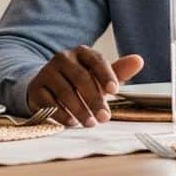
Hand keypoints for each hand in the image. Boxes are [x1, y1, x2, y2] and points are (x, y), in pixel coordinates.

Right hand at [27, 47, 144, 126]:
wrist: (47, 86)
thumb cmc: (79, 81)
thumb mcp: (99, 76)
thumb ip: (118, 70)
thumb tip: (139, 60)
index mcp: (81, 52)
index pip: (96, 60)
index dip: (105, 75)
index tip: (115, 91)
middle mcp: (63, 58)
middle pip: (81, 78)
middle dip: (94, 100)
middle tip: (105, 117)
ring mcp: (47, 72)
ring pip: (65, 92)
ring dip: (79, 110)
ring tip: (90, 123)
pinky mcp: (36, 88)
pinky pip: (50, 103)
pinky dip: (62, 114)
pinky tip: (71, 122)